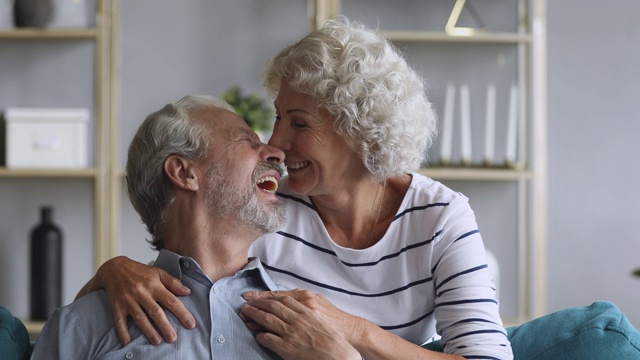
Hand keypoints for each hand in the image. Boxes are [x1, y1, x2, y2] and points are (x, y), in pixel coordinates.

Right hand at [92, 256, 195, 344]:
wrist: (114, 268)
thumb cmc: (139, 271)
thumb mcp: (157, 272)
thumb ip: (173, 282)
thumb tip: (187, 291)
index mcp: (154, 285)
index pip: (170, 300)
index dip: (181, 312)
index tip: (190, 324)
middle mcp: (141, 293)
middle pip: (155, 311)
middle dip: (164, 326)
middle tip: (173, 338)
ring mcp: (128, 300)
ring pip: (140, 318)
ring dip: (148, 330)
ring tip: (157, 341)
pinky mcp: (117, 306)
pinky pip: (119, 321)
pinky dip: (123, 332)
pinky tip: (128, 342)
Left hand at [240, 289, 362, 359]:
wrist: (340, 354)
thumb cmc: (333, 336)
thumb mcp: (321, 316)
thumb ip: (305, 309)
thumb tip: (292, 304)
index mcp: (306, 309)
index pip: (282, 299)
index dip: (266, 296)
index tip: (255, 295)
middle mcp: (297, 318)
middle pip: (272, 307)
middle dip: (257, 304)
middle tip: (245, 303)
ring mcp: (292, 332)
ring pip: (267, 320)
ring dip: (254, 316)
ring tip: (245, 314)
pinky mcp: (288, 348)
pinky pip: (269, 339)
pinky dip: (261, 335)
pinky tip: (257, 334)